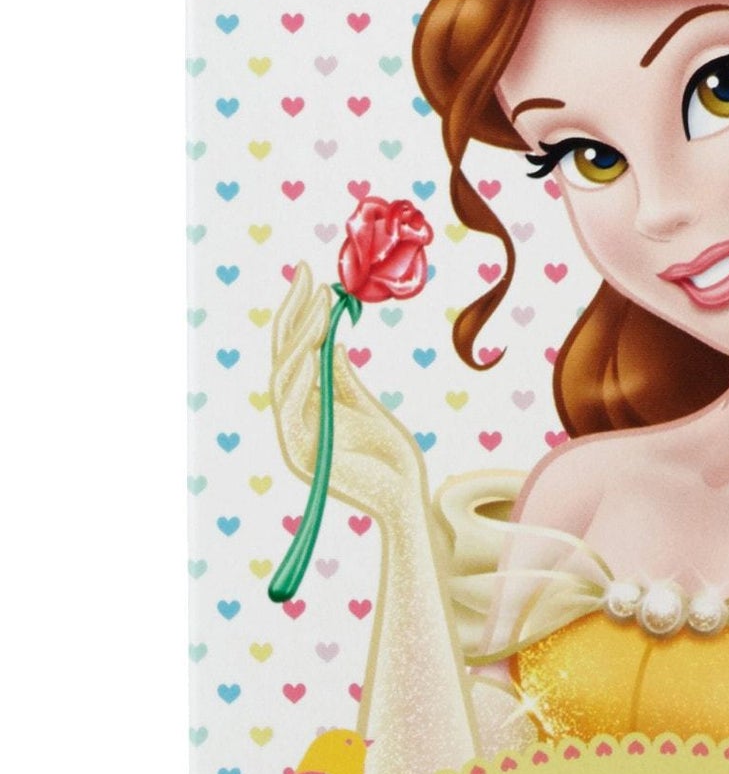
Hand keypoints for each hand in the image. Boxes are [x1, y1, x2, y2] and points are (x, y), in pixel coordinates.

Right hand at [271, 262, 426, 521]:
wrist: (402, 500)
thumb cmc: (388, 458)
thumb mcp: (366, 407)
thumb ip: (343, 378)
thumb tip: (332, 342)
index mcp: (309, 404)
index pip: (296, 351)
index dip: (301, 315)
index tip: (313, 279)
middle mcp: (294, 416)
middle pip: (283, 356)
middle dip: (293, 313)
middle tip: (305, 274)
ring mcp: (293, 434)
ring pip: (283, 376)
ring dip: (299, 337)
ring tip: (315, 303)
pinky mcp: (300, 451)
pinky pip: (291, 405)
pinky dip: (297, 375)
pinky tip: (310, 347)